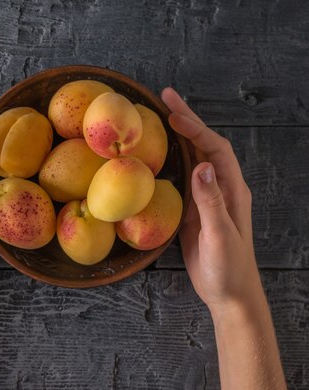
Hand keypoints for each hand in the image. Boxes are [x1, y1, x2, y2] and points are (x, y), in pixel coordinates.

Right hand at [161, 88, 262, 313]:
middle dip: (187, 120)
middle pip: (205, 145)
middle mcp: (221, 188)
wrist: (229, 293)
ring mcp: (207, 197)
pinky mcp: (194, 209)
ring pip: (194, 157)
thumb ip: (211, 201)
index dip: (196, 128)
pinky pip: (183, 176)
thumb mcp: (219, 235)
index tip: (173, 113)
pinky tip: (157, 154)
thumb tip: (201, 165)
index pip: (215, 149)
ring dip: (179, 135)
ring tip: (159, 116)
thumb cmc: (228, 267)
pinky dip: (171, 159)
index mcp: (232, 190)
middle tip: (165, 96)